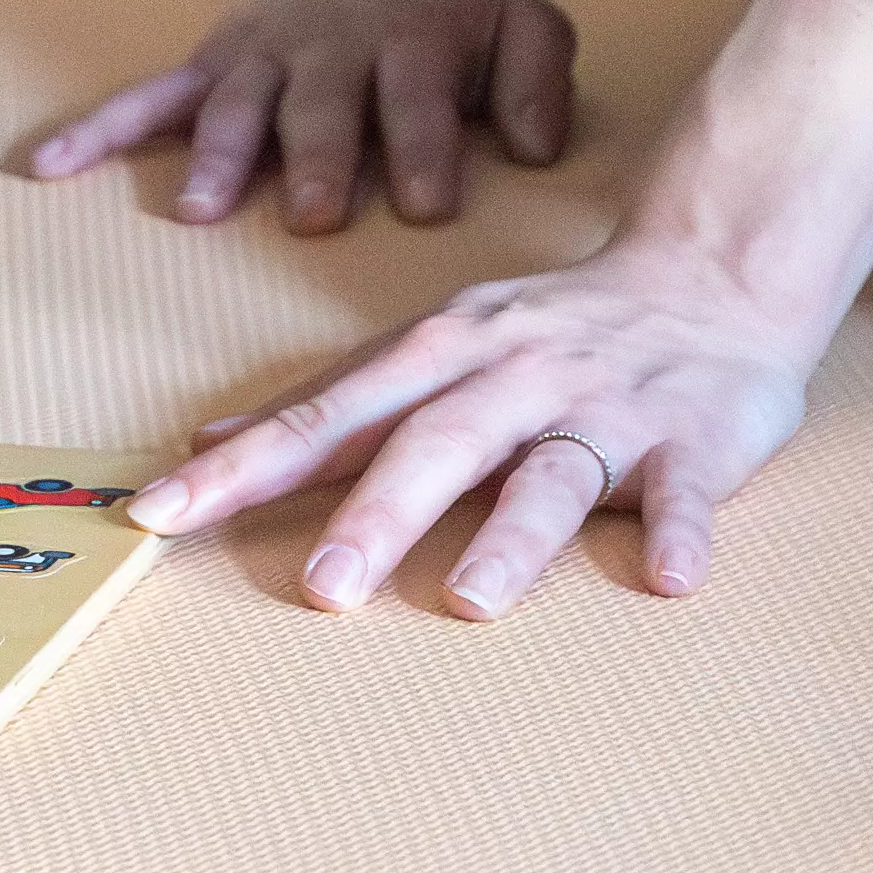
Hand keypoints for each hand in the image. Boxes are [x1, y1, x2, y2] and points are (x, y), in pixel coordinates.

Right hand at [24, 0, 575, 230]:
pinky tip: (47, 166)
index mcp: (413, 42)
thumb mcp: (523, 20)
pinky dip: (97, 130)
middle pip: (323, 104)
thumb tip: (538, 146)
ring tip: (200, 209)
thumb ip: (540, 76)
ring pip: (237, 105)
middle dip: (319, 157)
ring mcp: (263, 59)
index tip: (428, 204)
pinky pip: (149, 97)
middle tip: (316, 213)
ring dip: (221, 154)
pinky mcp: (212, 65)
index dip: (424, 146)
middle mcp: (330, 51)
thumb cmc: (450, 6)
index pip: (419, 96)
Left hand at [126, 228, 823, 613]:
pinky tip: (667, 576)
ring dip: (512, 537)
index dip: (244, 465)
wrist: (712, 272)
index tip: (161, 513)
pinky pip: (686, 491)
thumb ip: (333, 401)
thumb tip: (210, 441)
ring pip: (552, 473)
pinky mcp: (691, 441)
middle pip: (436, 443)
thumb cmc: (550, 328)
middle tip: (322, 588)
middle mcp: (513, 376)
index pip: (328, 416)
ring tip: (467, 600)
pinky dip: (679, 529)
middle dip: (376, 513)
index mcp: (441, 353)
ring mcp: (605, 410)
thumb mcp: (433, 344)